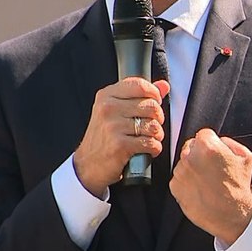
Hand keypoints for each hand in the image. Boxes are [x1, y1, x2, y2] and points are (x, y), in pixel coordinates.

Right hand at [73, 77, 169, 196]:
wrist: (87, 165)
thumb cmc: (103, 137)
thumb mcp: (115, 111)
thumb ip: (139, 96)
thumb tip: (164, 85)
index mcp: (106, 96)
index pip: (140, 85)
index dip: (154, 94)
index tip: (154, 103)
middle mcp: (108, 108)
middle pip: (151, 106)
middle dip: (157, 119)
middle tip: (150, 126)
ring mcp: (113, 126)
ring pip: (153, 126)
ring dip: (157, 136)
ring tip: (148, 139)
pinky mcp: (120, 145)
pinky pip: (151, 143)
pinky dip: (153, 149)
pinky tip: (146, 150)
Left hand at [171, 129, 251, 244]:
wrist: (231, 215)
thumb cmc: (239, 187)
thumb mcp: (245, 157)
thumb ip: (229, 142)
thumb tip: (218, 140)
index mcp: (208, 147)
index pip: (204, 134)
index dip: (212, 143)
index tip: (215, 154)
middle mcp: (190, 157)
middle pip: (191, 147)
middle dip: (200, 154)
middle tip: (212, 169)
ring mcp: (181, 172)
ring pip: (184, 162)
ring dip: (192, 168)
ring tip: (207, 181)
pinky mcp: (175, 186)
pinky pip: (179, 177)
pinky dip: (187, 182)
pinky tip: (200, 189)